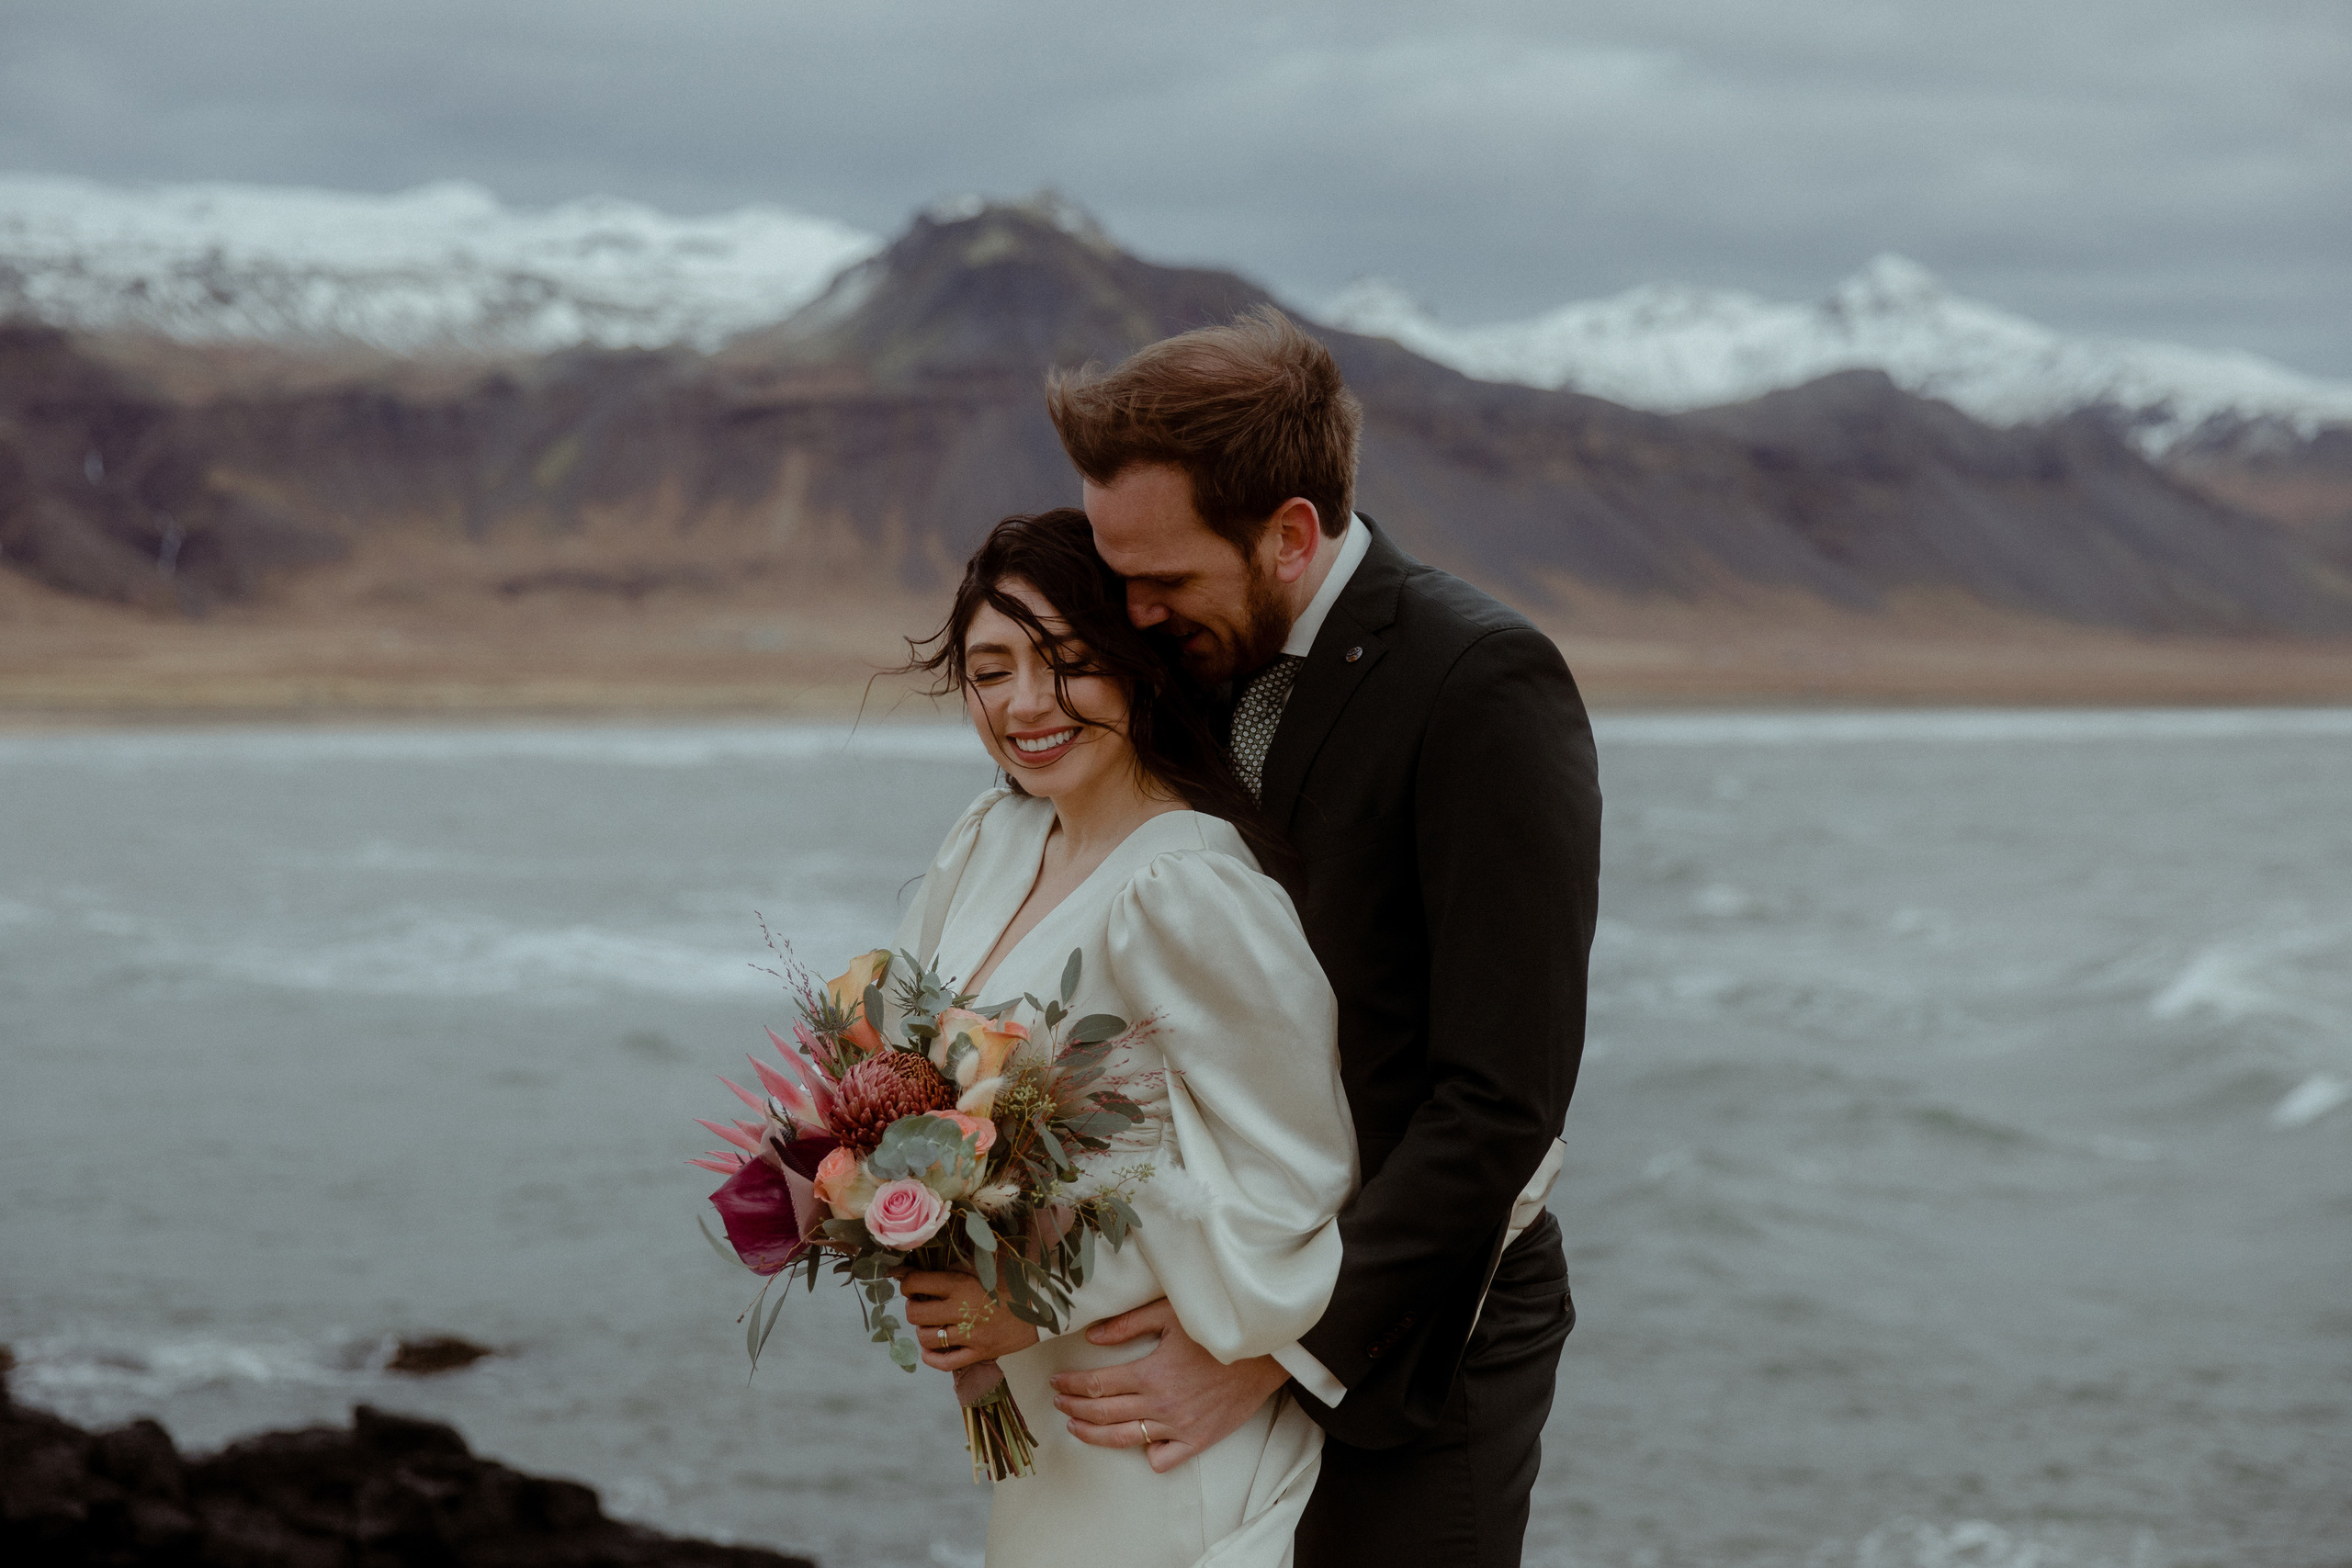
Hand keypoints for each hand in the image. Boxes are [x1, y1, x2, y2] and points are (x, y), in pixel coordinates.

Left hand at [896, 1267, 1039, 1371]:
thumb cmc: (1009, 1284)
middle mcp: (962, 1310)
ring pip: (926, 1338)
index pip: (916, 1283)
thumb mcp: (981, 1268)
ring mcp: (971, 1335)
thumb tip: (908, 1267)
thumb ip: (949, 1266)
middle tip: (921, 1305)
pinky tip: (931, 1349)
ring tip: (932, 1325)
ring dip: (923, 1331)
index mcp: (961, 1284)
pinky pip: (944, 1363)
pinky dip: (931, 1357)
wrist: (1040, 1308)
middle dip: (913, 1308)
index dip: (907, 1283)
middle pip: (915, 1314)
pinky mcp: (979, 1354)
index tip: (912, 1284)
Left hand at [1046, 1298, 1289, 1473]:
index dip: (1071, 1384)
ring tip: (1077, 1428)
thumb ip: (1127, 1325)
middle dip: (1074, 1409)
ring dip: (1094, 1435)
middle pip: (1103, 1413)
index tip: (1057, 1382)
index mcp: (1150, 1373)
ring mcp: (1179, 1427)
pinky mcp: (1198, 1440)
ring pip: (1124, 1439)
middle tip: (1059, 1403)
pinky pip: (1164, 1459)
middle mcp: (1160, 1405)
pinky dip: (1148, 1454)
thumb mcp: (1169, 1314)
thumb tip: (1092, 1335)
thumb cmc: (1217, 1327)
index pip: (1096, 1384)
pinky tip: (1137, 1444)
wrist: (1266, 1352)